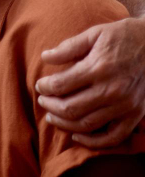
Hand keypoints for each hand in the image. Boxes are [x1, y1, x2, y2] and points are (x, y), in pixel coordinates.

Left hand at [35, 16, 144, 146]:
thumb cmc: (122, 36)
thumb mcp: (94, 34)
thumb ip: (68, 47)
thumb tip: (44, 57)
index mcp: (99, 68)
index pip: (60, 85)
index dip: (44, 87)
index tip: (40, 85)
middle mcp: (112, 90)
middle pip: (70, 108)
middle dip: (50, 106)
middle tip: (42, 101)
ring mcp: (125, 105)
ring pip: (86, 124)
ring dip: (64, 123)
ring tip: (52, 116)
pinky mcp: (135, 114)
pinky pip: (112, 137)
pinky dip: (93, 142)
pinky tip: (76, 136)